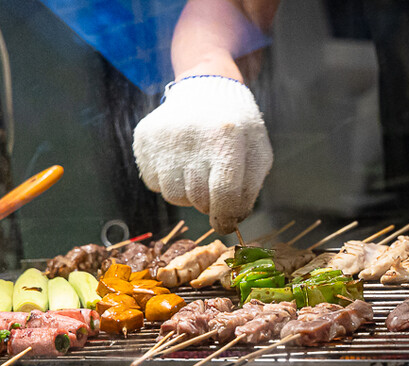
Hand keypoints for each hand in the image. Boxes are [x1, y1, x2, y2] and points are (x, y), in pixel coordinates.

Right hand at [133, 76, 272, 233]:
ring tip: (198, 173)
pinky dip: (169, 182)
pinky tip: (180, 163)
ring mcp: (164, 137)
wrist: (206, 92)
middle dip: (210, 203)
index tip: (226, 224)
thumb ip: (249, 190)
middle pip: (198, 198)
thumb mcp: (257, 154)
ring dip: (188, 195)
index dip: (226, 218)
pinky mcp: (144, 138)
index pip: (224, 194)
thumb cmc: (238, 130)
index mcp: (227, 137)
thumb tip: (231, 221)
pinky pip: (154, 182)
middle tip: (215, 186)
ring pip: (173, 195)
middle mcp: (191, 136)